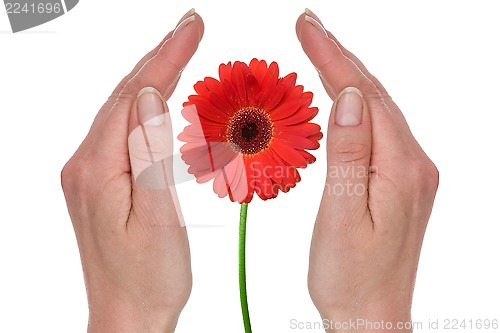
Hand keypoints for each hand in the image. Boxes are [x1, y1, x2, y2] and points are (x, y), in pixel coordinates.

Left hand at [61, 9, 203, 332]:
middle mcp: (86, 164)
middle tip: (190, 27)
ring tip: (178, 51)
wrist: (127, 317)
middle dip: (159, 57)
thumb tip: (151, 97)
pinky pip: (123, 132)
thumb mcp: (158, 216)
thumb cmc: (148, 277)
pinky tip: (158, 98)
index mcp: (98, 168)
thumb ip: (151, 152)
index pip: (135, 96)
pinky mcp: (101, 181)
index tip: (192, 28)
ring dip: (152, 78)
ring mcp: (90, 172)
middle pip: (125, 96)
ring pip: (123, 111)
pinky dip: (144, 106)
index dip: (166, 58)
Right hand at [297, 9, 437, 331]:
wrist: (372, 316)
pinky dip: (354, 106)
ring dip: (347, 78)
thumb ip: (348, 154)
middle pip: (374, 96)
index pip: (363, 97)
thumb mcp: (343, 217)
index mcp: (401, 169)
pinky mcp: (399, 182)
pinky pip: (376, 131)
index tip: (306, 27)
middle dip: (339, 57)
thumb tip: (347, 98)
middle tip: (309, 25)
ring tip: (320, 50)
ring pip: (376, 111)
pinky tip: (340, 99)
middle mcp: (413, 164)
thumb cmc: (351, 277)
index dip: (333, 58)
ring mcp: (409, 172)